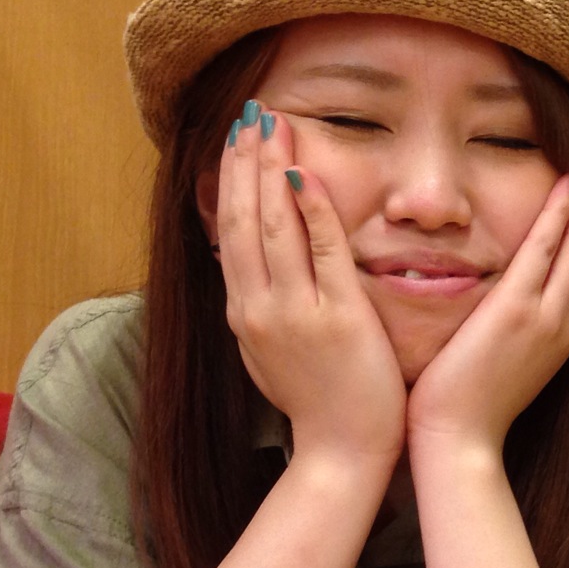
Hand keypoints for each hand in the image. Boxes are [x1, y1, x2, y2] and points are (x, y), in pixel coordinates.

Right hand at [215, 101, 406, 471]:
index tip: (234, 140)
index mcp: (243, 313)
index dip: (229, 181)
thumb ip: (260, 304)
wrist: (341, 454)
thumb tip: (245, 262)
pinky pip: (322, 253)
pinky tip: (306, 174)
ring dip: (270, 170)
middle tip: (250, 113)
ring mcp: (295, 313)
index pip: (227, 232)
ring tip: (272, 125)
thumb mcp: (271, 351)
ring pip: (272, 227)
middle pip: (241, 219)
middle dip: (244, 162)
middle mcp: (258, 308)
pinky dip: (312, 211)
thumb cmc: (318, 404)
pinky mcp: (337, 319)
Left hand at [406, 174, 568, 456]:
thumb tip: (517, 315)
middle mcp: (566, 325)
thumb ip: (522, 336)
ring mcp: (546, 316)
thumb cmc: (474, 411)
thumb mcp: (513, 368)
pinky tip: (563, 185)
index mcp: (565, 339)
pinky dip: (560, 213)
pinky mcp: (516, 309)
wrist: (462, 440)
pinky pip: (547, 248)